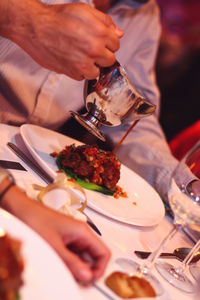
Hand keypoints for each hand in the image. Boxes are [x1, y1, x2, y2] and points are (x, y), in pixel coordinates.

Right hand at [0, 0, 122, 79]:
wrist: (35, 28)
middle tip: (89, 49)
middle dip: (101, 55)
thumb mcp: (84, 11)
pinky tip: (71, 60)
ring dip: (91, 66)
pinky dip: (79, 71)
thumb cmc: (57, 18)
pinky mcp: (73, 72)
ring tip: (80, 56)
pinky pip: (83, 77)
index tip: (99, 42)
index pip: (116, 45)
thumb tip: (119, 33)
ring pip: (97, 71)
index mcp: (100, 32)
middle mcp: (94, 49)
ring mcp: (84, 63)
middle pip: (109, 60)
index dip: (107, 43)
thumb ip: (105, 22)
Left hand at [1, 182, 110, 282]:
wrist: (21, 211)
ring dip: (77, 268)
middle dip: (87, 270)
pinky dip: (69, 263)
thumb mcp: (54, 245)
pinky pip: (73, 255)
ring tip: (66, 272)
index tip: (90, 279)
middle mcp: (80, 233)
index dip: (100, 269)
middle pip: (94, 256)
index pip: (103, 252)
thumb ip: (72, 262)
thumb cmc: (36, 219)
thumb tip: (87, 275)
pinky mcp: (64, 240)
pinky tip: (60, 265)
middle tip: (78, 280)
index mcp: (83, 231)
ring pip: (83, 257)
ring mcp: (72, 237)